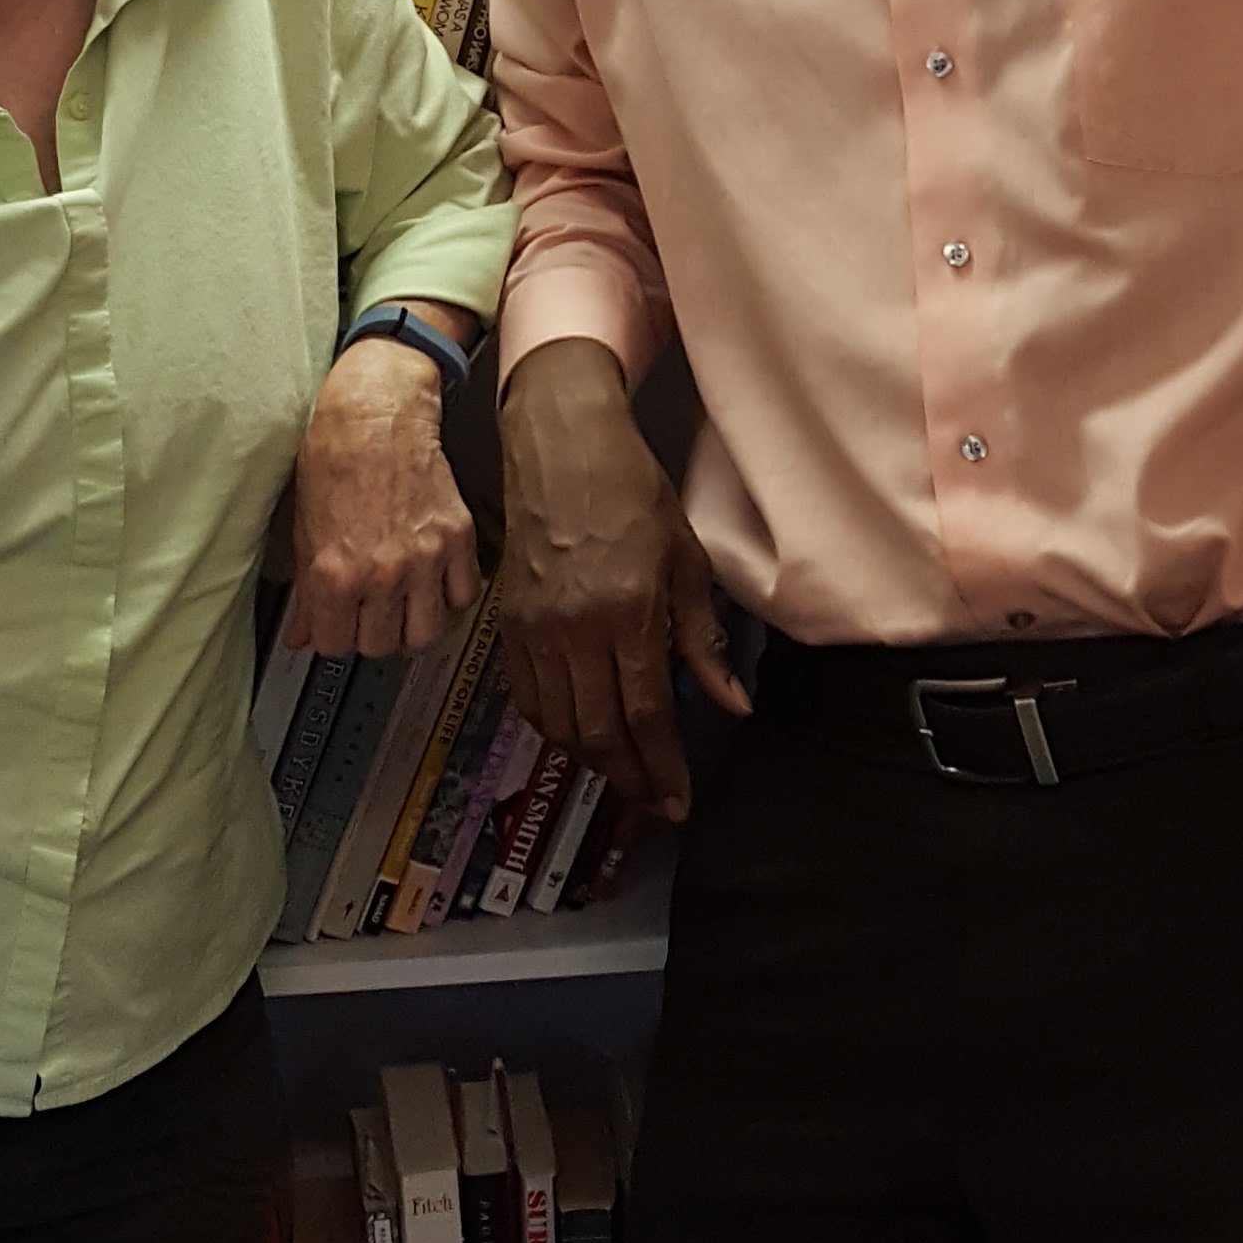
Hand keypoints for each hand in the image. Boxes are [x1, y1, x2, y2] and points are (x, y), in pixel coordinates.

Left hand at [285, 336, 480, 657]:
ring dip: (410, 626)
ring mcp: (425, 559)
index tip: (336, 624)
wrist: (376, 414)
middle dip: (369, 633)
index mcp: (335, 574)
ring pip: (424, 634)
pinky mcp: (457, 540)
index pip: (334, 646)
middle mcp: (382, 574)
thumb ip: (307, 592)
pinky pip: (461, 597)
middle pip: (380, 646)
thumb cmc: (334, 458)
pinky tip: (432, 586)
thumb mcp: (305, 530)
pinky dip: (448, 599)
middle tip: (366, 613)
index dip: (332, 636)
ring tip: (401, 608)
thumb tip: (301, 635)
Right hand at [499, 337, 748, 822]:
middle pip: (598, 732)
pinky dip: (554, 728)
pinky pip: (529, 698)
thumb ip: (703, 639)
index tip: (678, 801)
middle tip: (653, 800)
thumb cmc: (630, 488)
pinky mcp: (511, 623)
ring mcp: (536, 629)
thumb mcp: (686, 558)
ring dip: (592, 759)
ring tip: (624, 770)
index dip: (662, 767)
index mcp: (626, 612)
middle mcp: (574, 629)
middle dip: (629, 777)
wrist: (559, 442)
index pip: (645, 714)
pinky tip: (580, 732)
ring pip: (559, 724)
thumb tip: (731, 702)